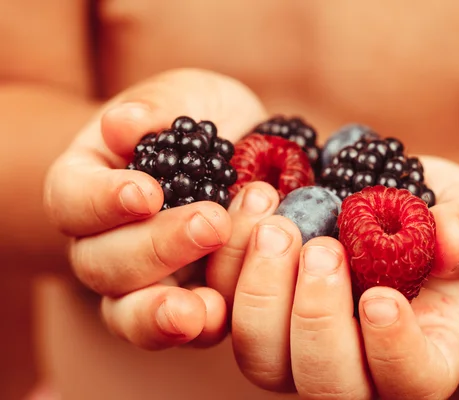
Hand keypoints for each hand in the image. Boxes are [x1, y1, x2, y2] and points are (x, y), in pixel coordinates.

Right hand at [43, 68, 274, 349]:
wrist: (248, 150)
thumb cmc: (203, 120)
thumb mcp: (187, 96)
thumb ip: (158, 108)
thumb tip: (124, 124)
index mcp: (92, 183)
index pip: (73, 198)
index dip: (103, 201)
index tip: (146, 192)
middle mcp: (106, 239)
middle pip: (102, 263)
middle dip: (155, 248)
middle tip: (211, 223)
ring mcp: (144, 280)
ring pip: (128, 311)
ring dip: (162, 311)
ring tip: (199, 307)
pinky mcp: (187, 303)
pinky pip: (179, 329)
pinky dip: (197, 328)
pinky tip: (218, 316)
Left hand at [230, 156, 458, 398]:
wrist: (388, 207)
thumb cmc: (441, 222)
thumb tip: (449, 240)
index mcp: (424, 356)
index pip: (413, 382)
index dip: (394, 351)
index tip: (379, 296)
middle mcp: (357, 369)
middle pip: (327, 385)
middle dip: (317, 318)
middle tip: (321, 248)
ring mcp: (298, 348)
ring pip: (263, 359)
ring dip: (262, 294)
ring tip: (276, 226)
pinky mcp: (257, 315)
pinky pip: (225, 311)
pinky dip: (228, 264)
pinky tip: (253, 208)